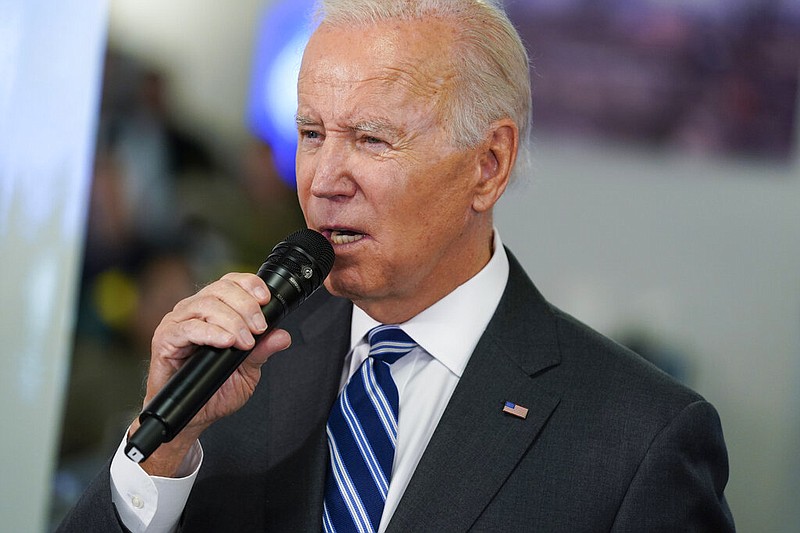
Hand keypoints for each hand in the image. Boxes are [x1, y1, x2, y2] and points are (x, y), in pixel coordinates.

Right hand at [132, 272, 290, 475]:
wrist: (192, 416)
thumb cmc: (214, 389)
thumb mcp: (247, 370)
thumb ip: (262, 350)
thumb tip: (282, 336)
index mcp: (213, 310)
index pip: (230, 282)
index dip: (249, 284)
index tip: (266, 300)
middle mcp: (194, 311)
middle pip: (220, 289)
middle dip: (246, 306)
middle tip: (259, 329)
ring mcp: (178, 323)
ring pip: (206, 305)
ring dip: (232, 321)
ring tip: (245, 341)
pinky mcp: (166, 340)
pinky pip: (188, 328)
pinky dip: (211, 332)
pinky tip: (227, 342)